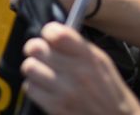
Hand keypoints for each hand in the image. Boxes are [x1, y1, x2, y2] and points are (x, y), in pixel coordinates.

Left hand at [20, 22, 139, 114]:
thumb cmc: (110, 92)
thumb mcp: (102, 62)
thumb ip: (78, 46)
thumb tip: (55, 33)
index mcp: (89, 57)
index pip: (56, 33)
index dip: (48, 32)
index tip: (49, 36)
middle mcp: (77, 72)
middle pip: (36, 48)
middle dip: (36, 49)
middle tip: (42, 54)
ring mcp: (65, 91)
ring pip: (30, 67)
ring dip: (34, 69)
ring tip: (43, 72)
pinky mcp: (56, 107)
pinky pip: (30, 88)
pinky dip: (34, 87)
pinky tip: (45, 88)